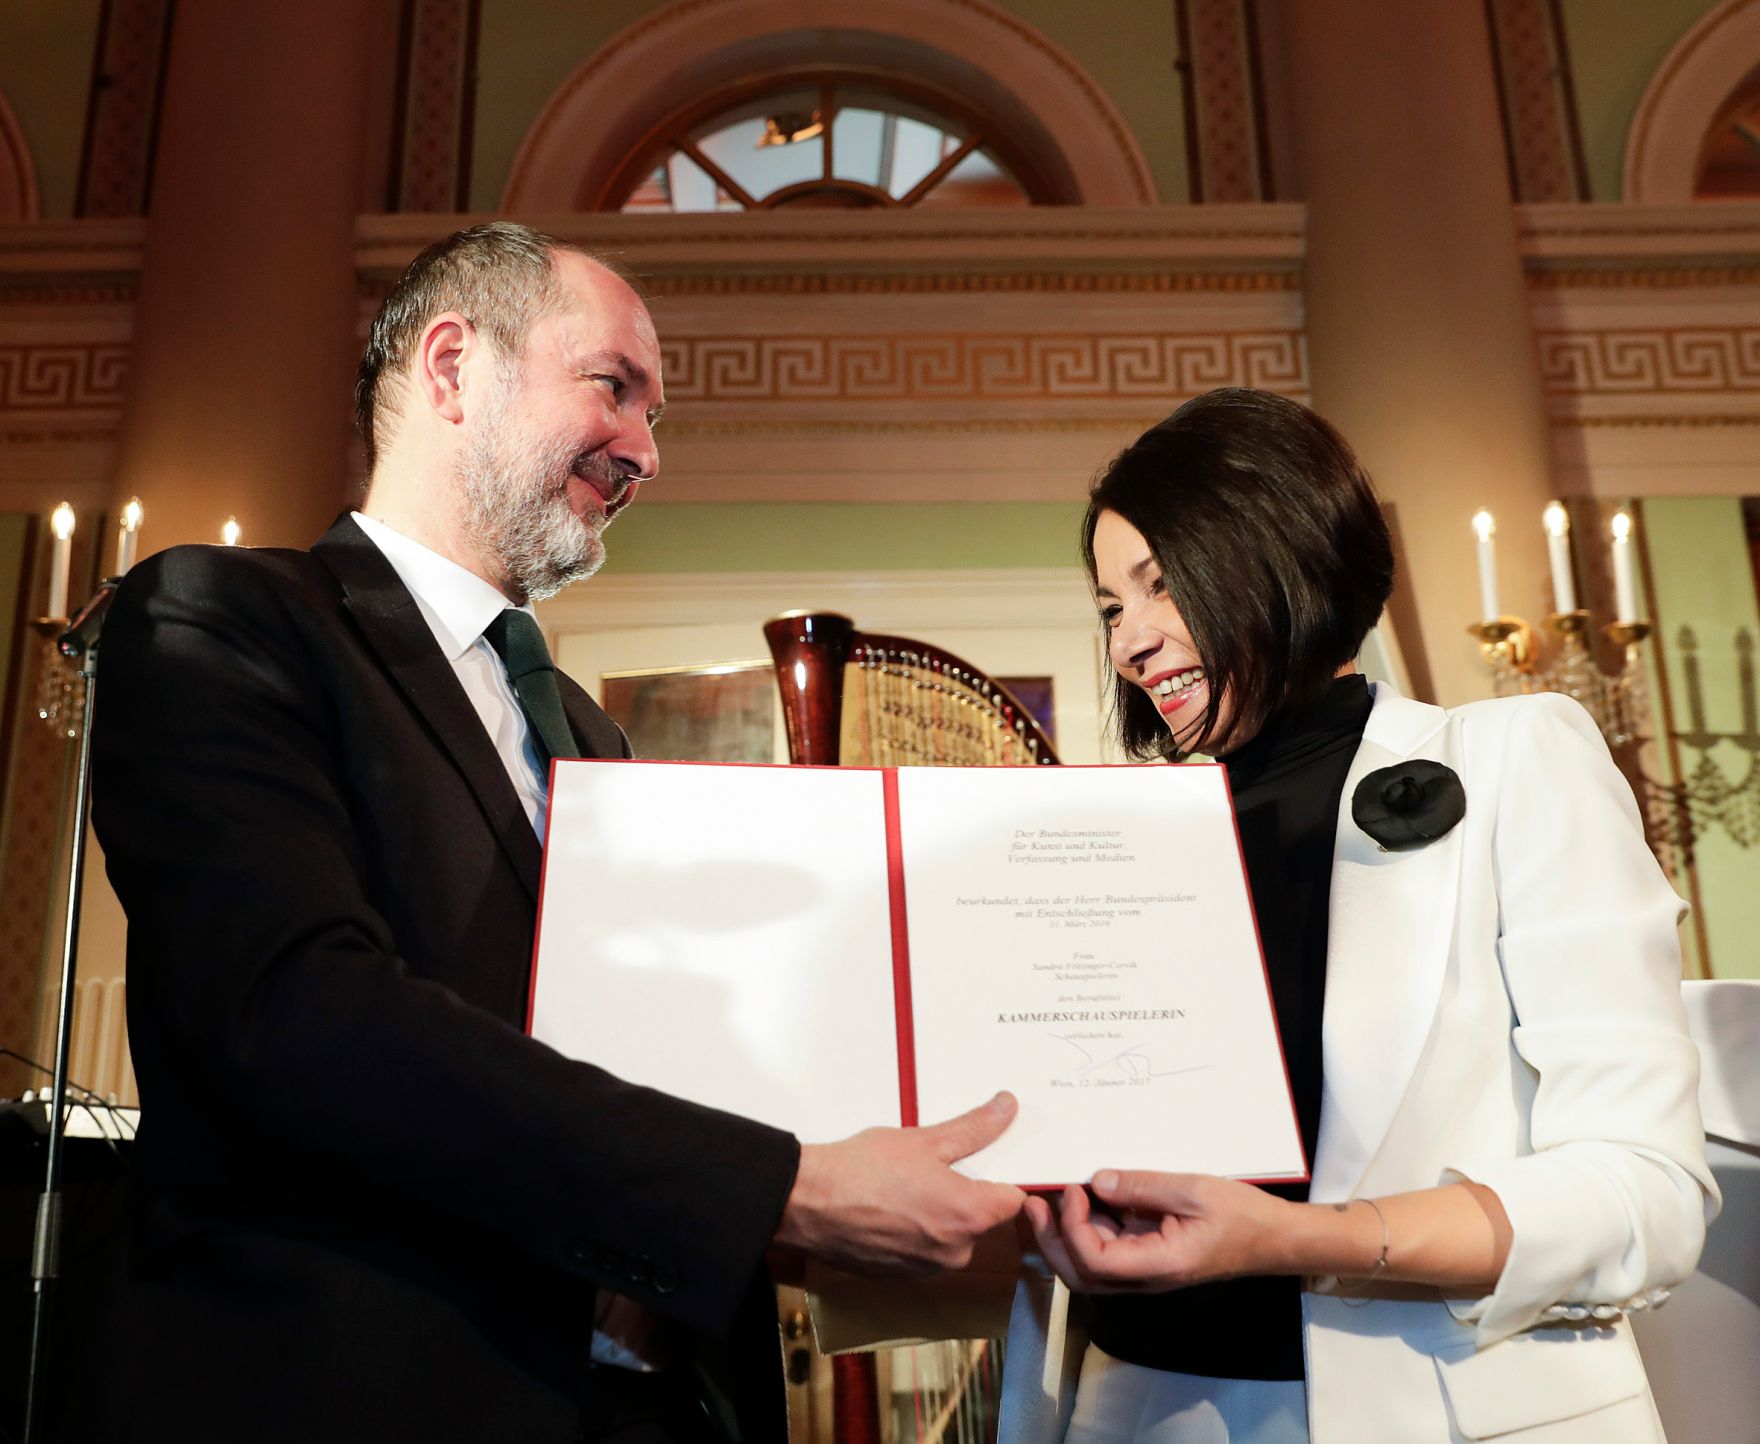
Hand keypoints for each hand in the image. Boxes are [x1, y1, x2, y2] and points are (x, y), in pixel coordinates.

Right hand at [774, 1093, 1025, 1277]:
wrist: (809, 1204)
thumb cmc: (865, 1169)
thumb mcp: (925, 1140)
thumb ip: (974, 1129)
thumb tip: (1006, 1109)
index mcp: (970, 1216)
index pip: (1013, 1200)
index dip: (1003, 1177)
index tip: (986, 1162)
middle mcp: (956, 1251)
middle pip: (980, 1218)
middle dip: (965, 1193)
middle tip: (933, 1166)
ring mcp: (927, 1269)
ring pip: (950, 1235)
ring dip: (938, 1214)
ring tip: (905, 1185)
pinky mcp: (901, 1276)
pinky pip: (923, 1251)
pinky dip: (914, 1232)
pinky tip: (889, 1208)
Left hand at [1023, 1169, 1290, 1292]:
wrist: (1272, 1238)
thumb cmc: (1241, 1215)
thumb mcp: (1193, 1190)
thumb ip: (1143, 1187)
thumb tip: (1097, 1181)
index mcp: (1158, 1265)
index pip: (1095, 1262)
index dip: (1072, 1228)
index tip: (1073, 1190)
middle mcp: (1145, 1277)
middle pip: (1080, 1275)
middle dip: (1050, 1241)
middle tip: (1034, 1202)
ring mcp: (1144, 1269)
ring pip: (1088, 1266)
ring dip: (1063, 1235)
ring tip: (1050, 1196)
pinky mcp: (1146, 1256)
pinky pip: (1106, 1249)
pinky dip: (1086, 1227)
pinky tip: (1083, 1198)